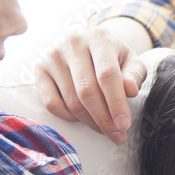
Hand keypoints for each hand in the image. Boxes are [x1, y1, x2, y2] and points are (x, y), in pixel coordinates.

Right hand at [35, 26, 147, 143]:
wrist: (92, 46)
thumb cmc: (115, 58)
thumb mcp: (132, 63)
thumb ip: (134, 75)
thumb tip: (130, 90)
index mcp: (99, 38)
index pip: (107, 75)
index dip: (116, 103)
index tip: (124, 125)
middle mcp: (73, 43)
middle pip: (87, 91)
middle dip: (104, 119)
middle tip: (117, 136)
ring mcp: (53, 56)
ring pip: (71, 100)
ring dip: (90, 122)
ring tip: (105, 129)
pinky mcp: (40, 70)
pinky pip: (51, 103)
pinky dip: (68, 117)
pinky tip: (82, 118)